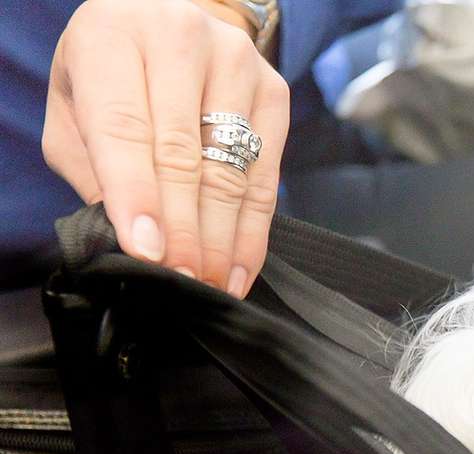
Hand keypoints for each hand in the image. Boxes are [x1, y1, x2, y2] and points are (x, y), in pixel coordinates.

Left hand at [42, 0, 290, 297]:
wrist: (166, 22)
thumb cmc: (112, 75)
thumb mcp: (74, 106)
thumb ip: (91, 167)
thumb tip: (131, 238)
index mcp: (112, 35)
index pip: (126, 127)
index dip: (137, 194)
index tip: (147, 251)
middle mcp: (179, 38)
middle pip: (184, 154)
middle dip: (183, 228)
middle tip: (181, 279)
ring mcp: (235, 62)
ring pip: (230, 169)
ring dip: (220, 237)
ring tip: (209, 281)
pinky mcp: (274, 90)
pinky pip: (266, 175)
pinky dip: (252, 231)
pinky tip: (238, 267)